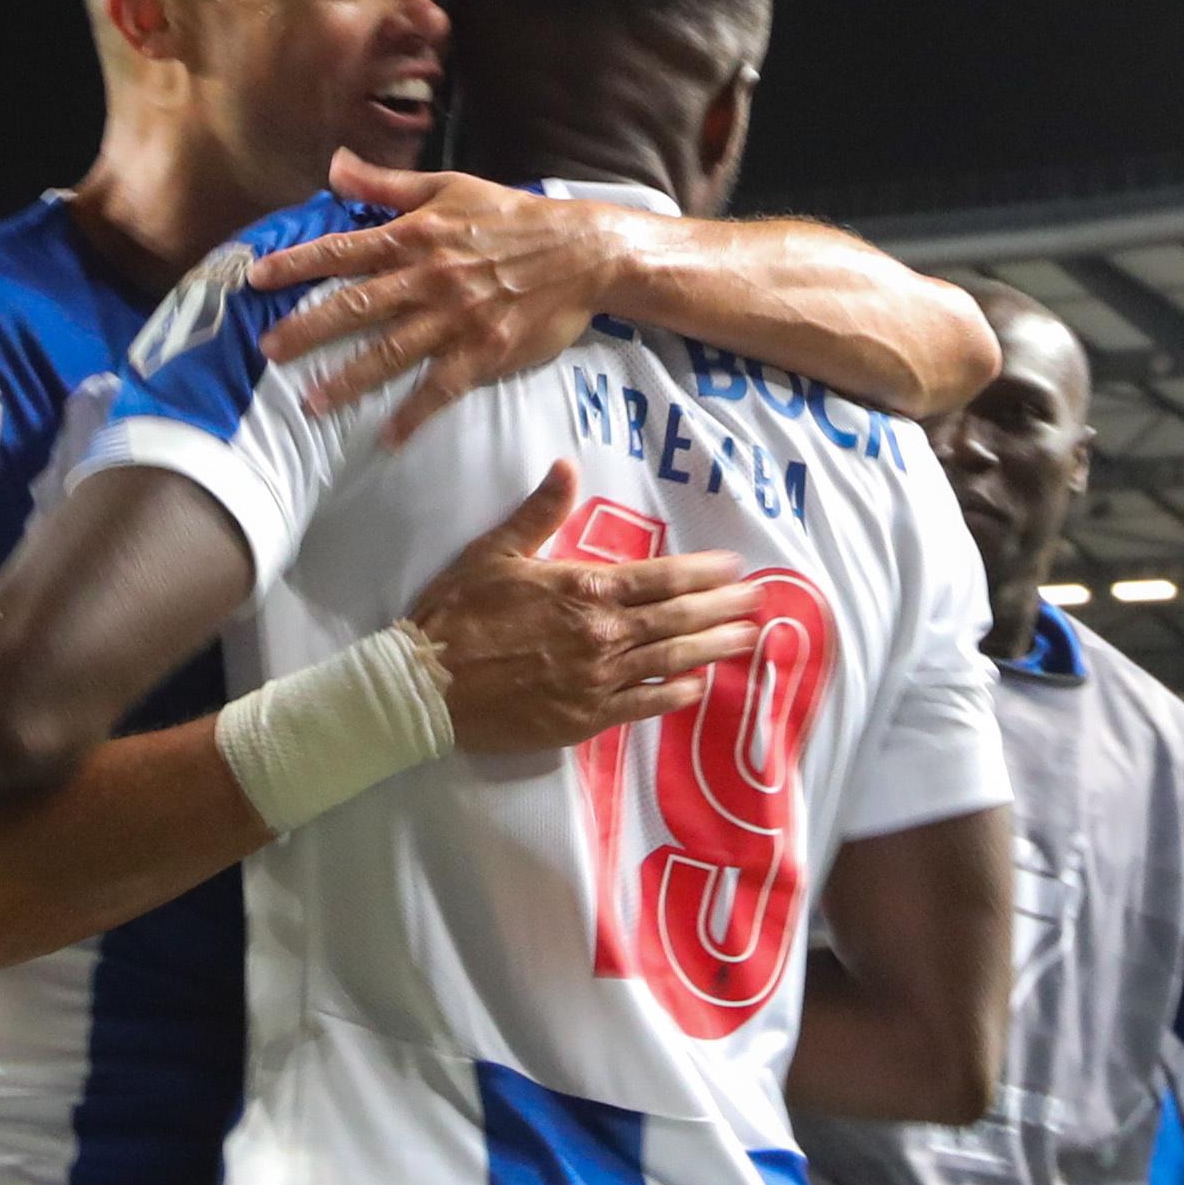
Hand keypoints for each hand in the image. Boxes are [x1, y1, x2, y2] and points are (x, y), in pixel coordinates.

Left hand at [253, 155, 645, 444]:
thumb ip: (386, 185)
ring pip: (391, 352)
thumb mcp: (450, 187)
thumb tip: (334, 166)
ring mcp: (456, 318)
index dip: (297, 263)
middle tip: (267, 351)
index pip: (343, 250)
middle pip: (356, 305)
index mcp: (416, 237)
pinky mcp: (485, 352)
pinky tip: (388, 438)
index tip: (256, 280)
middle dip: (307, 329)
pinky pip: (441, 388)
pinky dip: (414, 414)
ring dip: (348, 380)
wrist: (582, 252)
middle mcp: (428, 279)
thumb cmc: (513, 217)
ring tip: (311, 405)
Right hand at [409, 464, 762, 755]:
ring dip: (713, 647)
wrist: (424, 685)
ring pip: (669, 659)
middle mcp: (601, 634)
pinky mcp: (584, 719)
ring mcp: (596, 680)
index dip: (704, 572)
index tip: (735, 567)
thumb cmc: (456, 613)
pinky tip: (699, 686)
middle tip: (759, 600)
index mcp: (583, 589)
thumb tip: (566, 466)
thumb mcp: (494, 552)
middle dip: (723, 607)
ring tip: (747, 638)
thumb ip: (539, 512)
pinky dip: (675, 695)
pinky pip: (642, 706)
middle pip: (677, 617)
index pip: (660, 577)